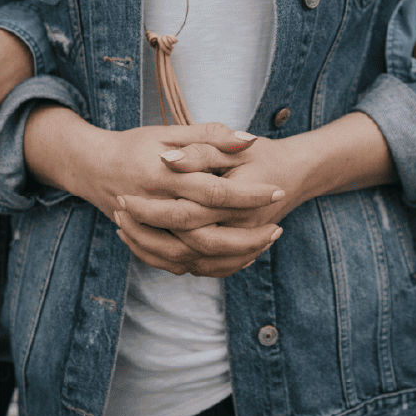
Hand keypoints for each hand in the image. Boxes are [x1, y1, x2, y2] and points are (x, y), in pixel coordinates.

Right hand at [24, 109, 285, 277]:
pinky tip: (231, 258)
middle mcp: (155, 207)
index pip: (214, 190)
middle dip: (246, 234)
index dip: (247, 194)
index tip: (277, 192)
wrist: (92, 167)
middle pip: (206, 233)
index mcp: (164, 176)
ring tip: (261, 246)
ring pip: (193, 256)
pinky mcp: (145, 243)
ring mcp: (147, 230)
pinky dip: (206, 266)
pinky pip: (177, 264)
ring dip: (229, 256)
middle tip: (277, 229)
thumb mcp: (168, 133)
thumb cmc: (133, 145)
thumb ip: (208, 135)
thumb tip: (248, 139)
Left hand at [115, 111, 392, 276]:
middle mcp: (238, 229)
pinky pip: (199, 269)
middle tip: (118, 213)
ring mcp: (238, 245)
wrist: (296, 174)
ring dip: (154, 250)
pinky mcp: (234, 254)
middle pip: (183, 243)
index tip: (123, 196)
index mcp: (235, 201)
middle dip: (146, 232)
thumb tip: (169, 158)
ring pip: (189, 262)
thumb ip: (202, 149)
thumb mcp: (235, 146)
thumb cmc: (264, 155)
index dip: (152, 208)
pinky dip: (171, 262)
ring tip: (124, 230)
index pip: (185, 213)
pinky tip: (146, 247)